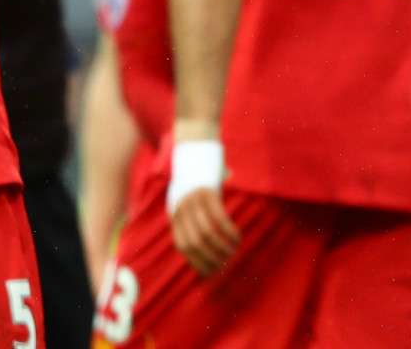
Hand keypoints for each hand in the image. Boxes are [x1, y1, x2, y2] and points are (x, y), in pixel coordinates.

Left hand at [167, 131, 240, 274]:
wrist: (195, 139)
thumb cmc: (197, 169)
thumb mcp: (190, 192)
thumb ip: (196, 212)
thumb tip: (209, 233)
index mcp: (173, 211)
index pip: (182, 245)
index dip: (196, 261)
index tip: (211, 270)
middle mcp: (179, 207)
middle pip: (192, 243)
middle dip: (210, 258)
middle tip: (226, 264)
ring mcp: (191, 199)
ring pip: (205, 234)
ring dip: (221, 247)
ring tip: (234, 252)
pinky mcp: (206, 190)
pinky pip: (217, 218)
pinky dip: (228, 231)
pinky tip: (237, 237)